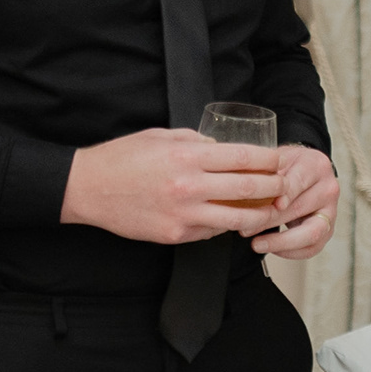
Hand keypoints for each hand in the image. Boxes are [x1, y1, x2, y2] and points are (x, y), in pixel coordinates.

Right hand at [60, 128, 285, 245]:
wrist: (87, 188)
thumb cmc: (122, 158)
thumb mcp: (161, 137)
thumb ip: (195, 140)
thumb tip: (221, 145)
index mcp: (188, 157)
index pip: (245, 158)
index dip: (270, 160)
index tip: (279, 160)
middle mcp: (189, 186)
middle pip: (250, 189)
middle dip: (275, 188)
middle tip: (283, 186)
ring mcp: (183, 214)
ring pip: (237, 218)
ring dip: (259, 215)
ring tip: (268, 210)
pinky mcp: (174, 235)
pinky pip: (211, 231)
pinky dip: (225, 225)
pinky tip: (229, 218)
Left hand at [252, 144, 340, 258]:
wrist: (303, 170)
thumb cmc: (286, 167)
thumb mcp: (275, 161)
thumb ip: (265, 174)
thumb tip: (246, 196)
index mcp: (316, 165)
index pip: (297, 182)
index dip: (280, 196)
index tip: (261, 208)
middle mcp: (328, 188)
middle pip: (300, 209)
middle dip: (269, 221)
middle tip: (245, 229)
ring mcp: (331, 211)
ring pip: (311, 233)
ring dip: (281, 242)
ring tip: (257, 244)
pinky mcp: (328, 230)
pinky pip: (312, 247)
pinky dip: (291, 252)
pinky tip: (272, 248)